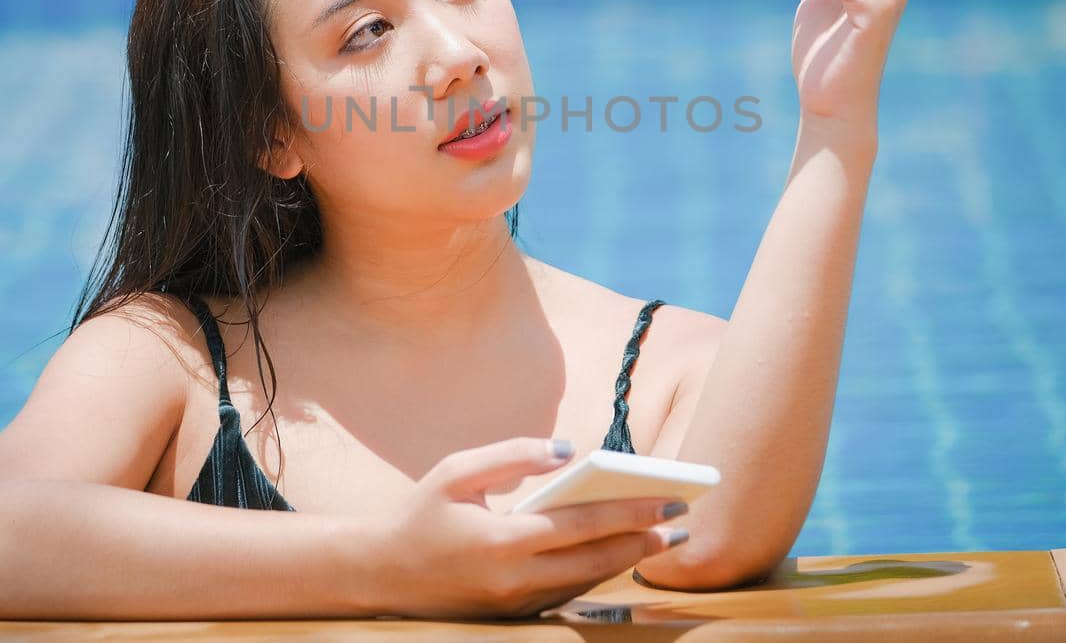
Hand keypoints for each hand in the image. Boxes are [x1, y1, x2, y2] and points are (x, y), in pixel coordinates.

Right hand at [374, 437, 690, 618]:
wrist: (382, 573)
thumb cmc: (421, 513)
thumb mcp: (458, 470)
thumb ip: (515, 454)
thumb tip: (569, 450)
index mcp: (502, 541)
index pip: (582, 526)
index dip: (630, 513)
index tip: (668, 500)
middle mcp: (514, 580)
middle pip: (596, 561)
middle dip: (644, 541)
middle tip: (684, 522)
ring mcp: (517, 603)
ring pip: (587, 582)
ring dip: (627, 559)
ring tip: (663, 537)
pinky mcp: (516, 613)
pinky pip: (567, 591)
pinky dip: (597, 572)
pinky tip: (621, 551)